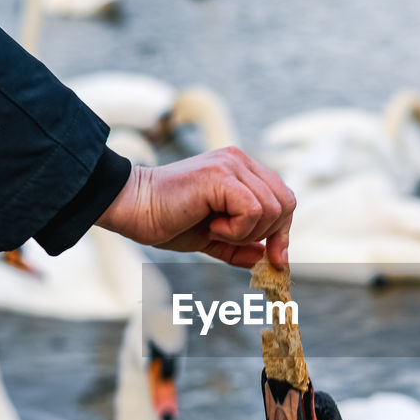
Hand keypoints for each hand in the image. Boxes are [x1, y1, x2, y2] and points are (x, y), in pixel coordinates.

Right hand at [96, 147, 295, 267]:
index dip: (282, 231)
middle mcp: (240, 161)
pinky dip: (237, 230)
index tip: (274, 257)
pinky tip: (212, 226)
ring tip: (214, 228)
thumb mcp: (212, 238)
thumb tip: (266, 258)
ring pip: (271, 209)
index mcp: (242, 169)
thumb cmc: (167, 220)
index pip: (284, 199)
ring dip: (245, 232)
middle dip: (267, 233)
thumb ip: (240, 247)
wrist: (133, 209)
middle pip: (285, 203)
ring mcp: (231, 164)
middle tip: (231, 238)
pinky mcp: (220, 175)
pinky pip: (253, 210)